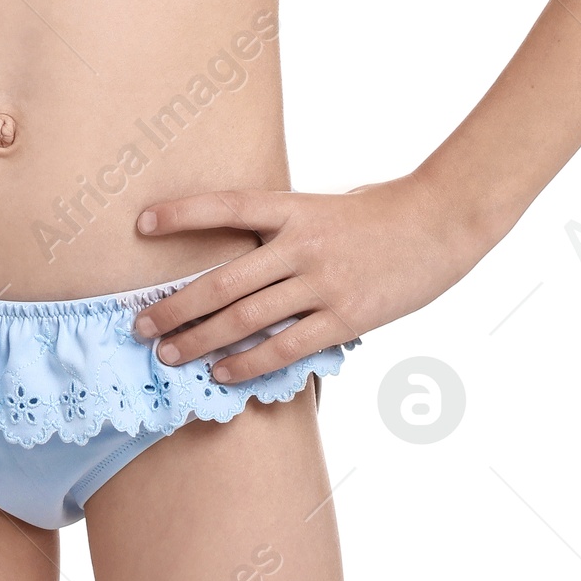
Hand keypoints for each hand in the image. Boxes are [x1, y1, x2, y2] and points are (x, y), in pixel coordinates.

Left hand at [129, 174, 493, 383]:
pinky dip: (249, 363)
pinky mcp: (345, 317)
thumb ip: (287, 230)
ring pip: (247, 318)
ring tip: (169, 356)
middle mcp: (301, 244)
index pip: (226, 206)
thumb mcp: (326, 207)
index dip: (182, 214)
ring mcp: (323, 282)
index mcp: (294, 207)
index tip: (141, 224)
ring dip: (201, 340)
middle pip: (224, 280)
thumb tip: (246, 258)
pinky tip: (222, 374)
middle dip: (177, 306)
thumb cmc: (381, 213)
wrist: (440, 222)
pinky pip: (287, 347)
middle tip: (140, 326)